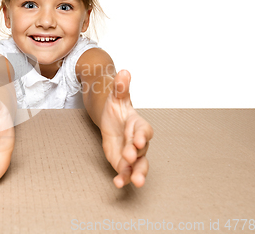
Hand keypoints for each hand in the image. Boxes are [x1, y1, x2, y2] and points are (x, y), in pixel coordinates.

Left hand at [99, 70, 153, 187]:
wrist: (110, 118)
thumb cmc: (116, 107)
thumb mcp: (116, 97)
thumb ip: (120, 87)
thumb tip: (123, 72)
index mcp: (138, 124)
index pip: (143, 130)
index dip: (141, 136)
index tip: (137, 141)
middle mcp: (138, 141)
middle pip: (142, 150)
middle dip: (137, 156)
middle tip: (130, 159)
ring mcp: (131, 153)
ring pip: (138, 165)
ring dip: (136, 173)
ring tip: (135, 182)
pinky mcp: (123, 162)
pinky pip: (125, 171)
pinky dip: (122, 178)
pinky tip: (117, 184)